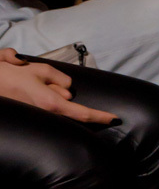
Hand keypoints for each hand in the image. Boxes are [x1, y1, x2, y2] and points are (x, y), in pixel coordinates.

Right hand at [0, 47, 114, 122]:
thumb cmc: (13, 75)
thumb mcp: (41, 70)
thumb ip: (60, 80)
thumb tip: (68, 92)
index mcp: (51, 103)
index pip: (82, 112)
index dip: (100, 116)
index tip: (114, 118)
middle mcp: (46, 113)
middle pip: (66, 102)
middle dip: (59, 90)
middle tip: (39, 80)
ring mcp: (38, 115)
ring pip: (54, 100)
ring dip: (47, 90)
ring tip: (28, 82)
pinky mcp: (31, 114)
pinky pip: (44, 103)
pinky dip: (40, 93)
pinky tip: (26, 87)